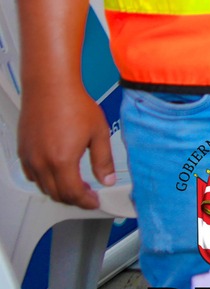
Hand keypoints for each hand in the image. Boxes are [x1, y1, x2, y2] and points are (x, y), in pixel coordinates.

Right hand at [18, 81, 115, 208]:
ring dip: (59, 190)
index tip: (94, 201)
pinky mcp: (23, 151)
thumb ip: (103, 160)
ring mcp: (30, 158)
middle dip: (74, 198)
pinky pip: (32, 175)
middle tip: (88, 194)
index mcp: (62, 160)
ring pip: (43, 187)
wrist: (51, 87)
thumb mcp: (98, 132)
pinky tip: (57, 172)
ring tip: (75, 184)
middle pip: (57, 194)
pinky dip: (45, 180)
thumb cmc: (73, 104)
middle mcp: (42, 162)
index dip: (86, 201)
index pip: (73, 193)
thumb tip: (107, 178)